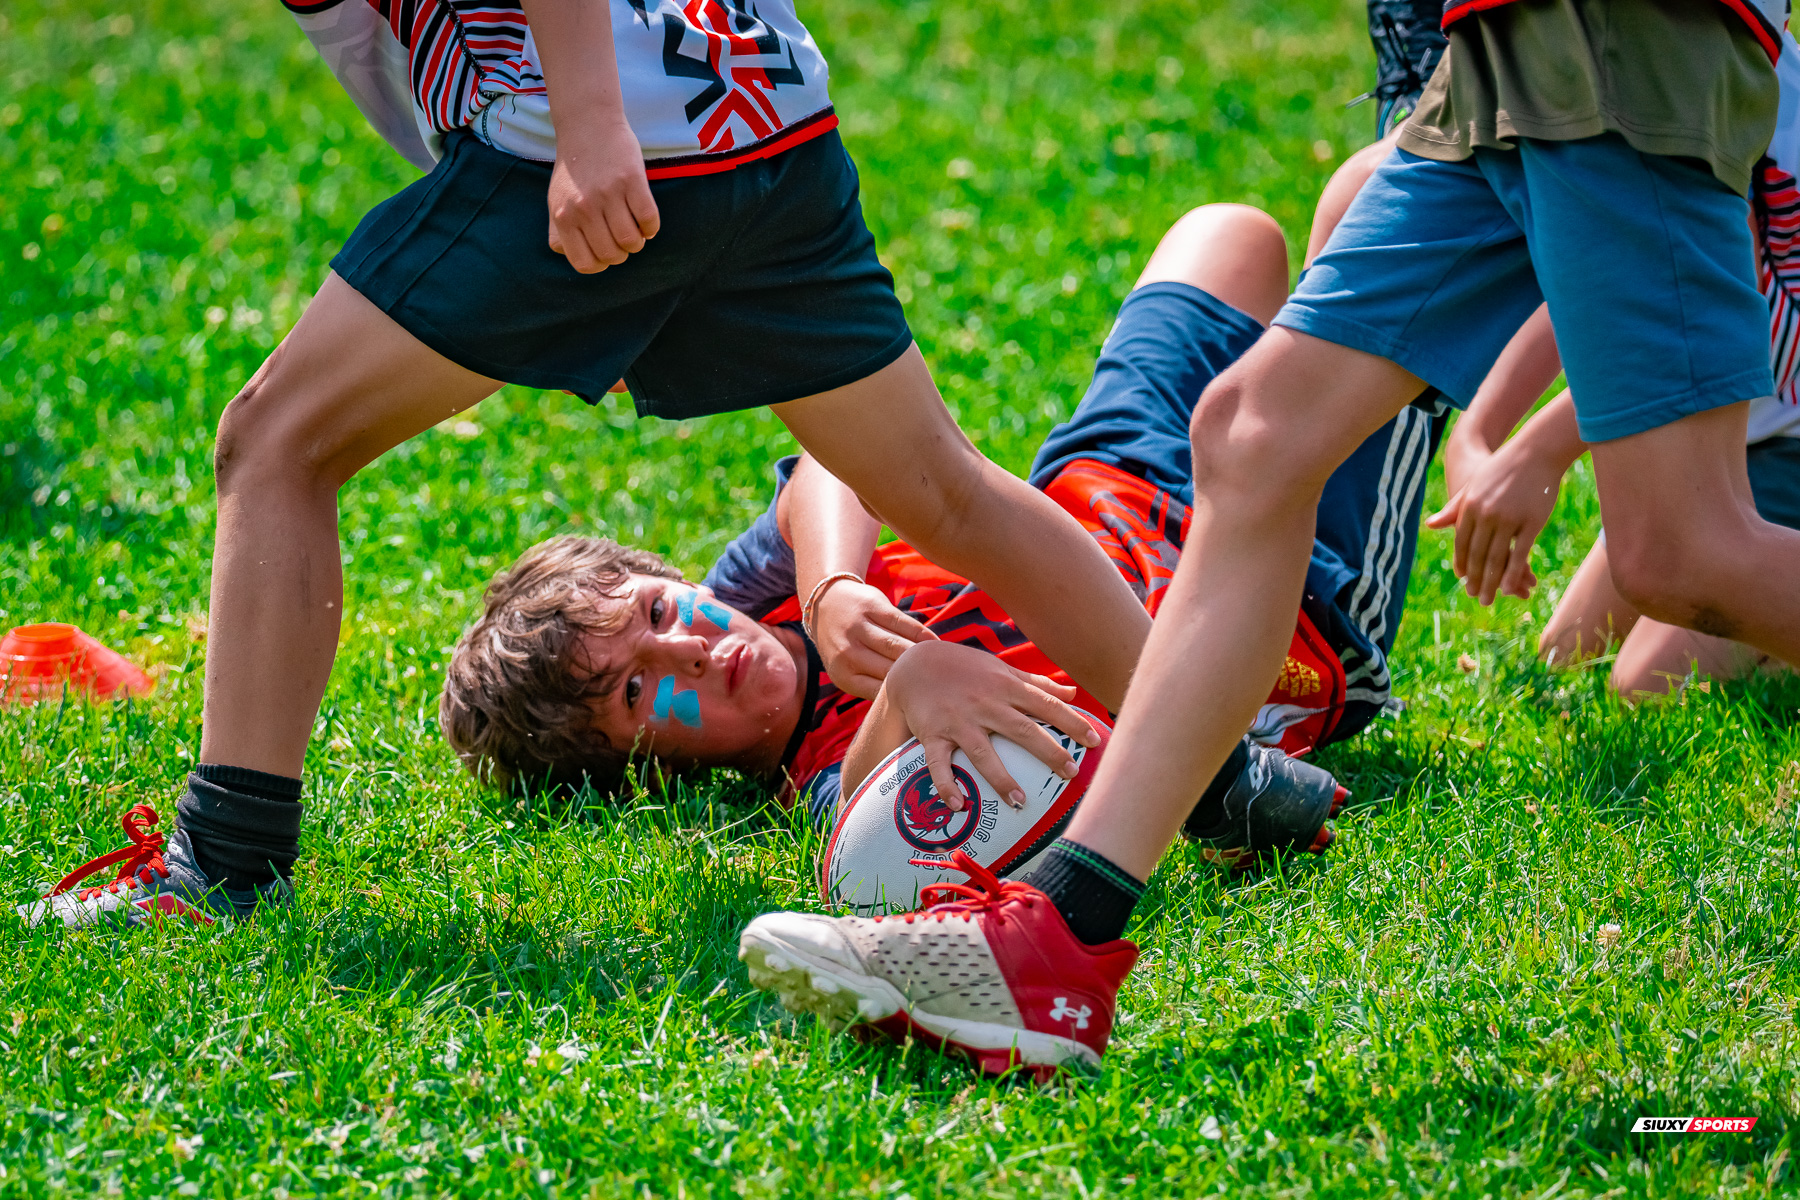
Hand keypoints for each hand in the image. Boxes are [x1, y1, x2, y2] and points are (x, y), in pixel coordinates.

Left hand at [546, 120, 660, 272]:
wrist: (588, 124)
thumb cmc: (574, 168)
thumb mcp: (555, 200)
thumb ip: (559, 231)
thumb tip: (571, 256)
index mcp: (564, 216)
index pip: (585, 263)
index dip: (600, 264)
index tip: (606, 250)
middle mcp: (584, 208)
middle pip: (612, 255)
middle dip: (622, 253)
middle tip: (622, 238)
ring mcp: (608, 194)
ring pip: (632, 242)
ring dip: (638, 242)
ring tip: (635, 230)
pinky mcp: (631, 181)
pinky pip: (649, 221)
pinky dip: (652, 228)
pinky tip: (646, 221)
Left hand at [810, 580, 936, 700]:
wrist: (827, 604)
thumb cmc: (846, 647)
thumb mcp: (849, 671)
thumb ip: (872, 686)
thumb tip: (906, 709)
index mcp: (844, 676)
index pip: (880, 692)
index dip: (905, 697)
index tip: (926, 702)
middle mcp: (848, 653)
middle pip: (891, 669)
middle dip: (916, 678)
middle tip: (940, 687)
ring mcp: (858, 628)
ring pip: (898, 646)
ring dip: (921, 657)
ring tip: (941, 666)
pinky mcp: (872, 606)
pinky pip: (903, 623)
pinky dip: (922, 635)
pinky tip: (935, 644)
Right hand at [884, 640, 1098, 811]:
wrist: (913, 662)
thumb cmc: (964, 668)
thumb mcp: (1001, 669)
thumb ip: (1036, 683)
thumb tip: (1073, 693)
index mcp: (1006, 687)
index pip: (1046, 705)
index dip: (1072, 723)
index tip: (1095, 741)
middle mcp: (985, 704)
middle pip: (1022, 730)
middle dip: (1048, 752)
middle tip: (1070, 773)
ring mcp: (958, 721)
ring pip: (983, 752)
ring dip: (1001, 779)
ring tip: (1019, 803)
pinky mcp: (933, 734)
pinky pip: (938, 763)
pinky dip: (946, 785)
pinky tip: (958, 805)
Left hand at [1426, 437, 1562, 604]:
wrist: (1533, 452)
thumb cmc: (1501, 470)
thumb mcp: (1473, 487)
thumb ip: (1454, 509)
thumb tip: (1430, 525)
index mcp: (1469, 507)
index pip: (1462, 543)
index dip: (1462, 563)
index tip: (1463, 579)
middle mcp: (1486, 514)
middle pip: (1477, 555)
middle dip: (1475, 579)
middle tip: (1475, 597)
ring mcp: (1508, 519)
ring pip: (1496, 558)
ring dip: (1492, 582)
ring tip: (1489, 599)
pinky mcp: (1531, 521)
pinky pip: (1520, 553)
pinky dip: (1513, 573)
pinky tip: (1510, 587)